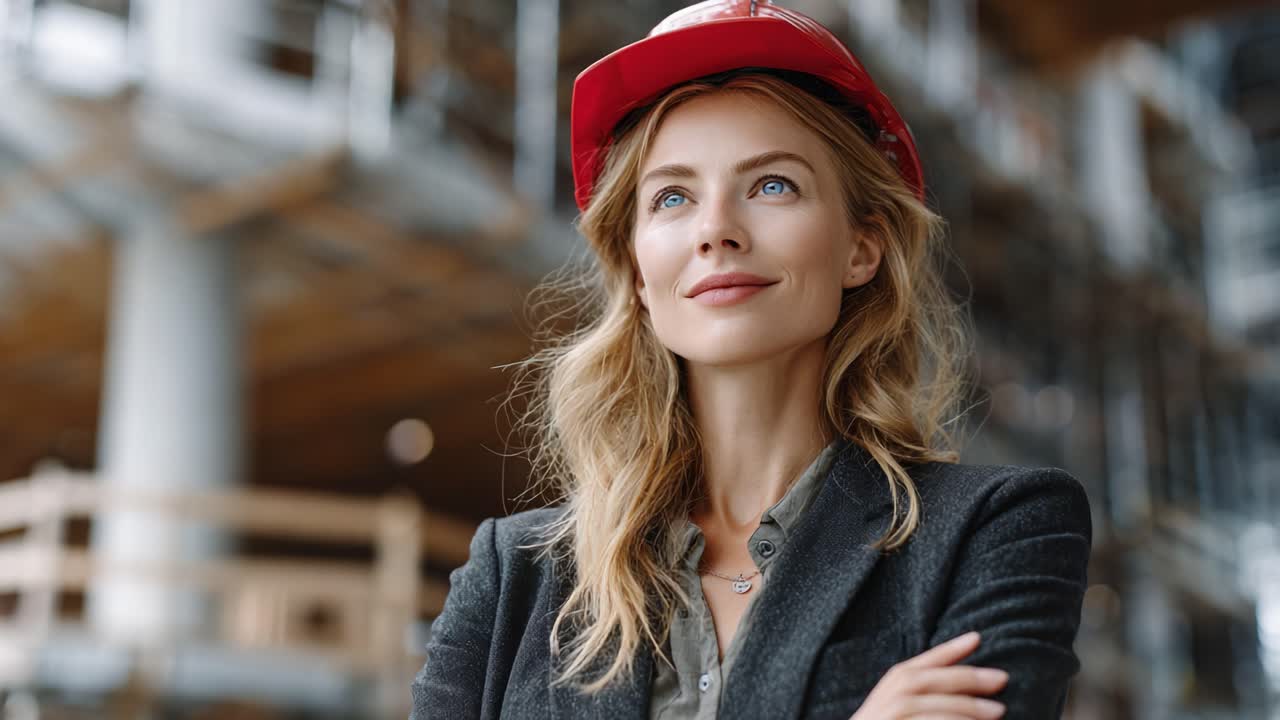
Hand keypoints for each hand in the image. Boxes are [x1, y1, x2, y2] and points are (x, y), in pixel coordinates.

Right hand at [849, 631, 1007, 718]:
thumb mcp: (900, 696)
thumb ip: (927, 679)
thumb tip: (971, 657)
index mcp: (896, 681)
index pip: (927, 661)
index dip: (952, 647)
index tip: (977, 637)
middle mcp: (893, 695)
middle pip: (937, 682)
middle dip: (971, 680)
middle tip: (1002, 679)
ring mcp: (894, 715)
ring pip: (939, 710)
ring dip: (971, 710)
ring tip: (999, 712)